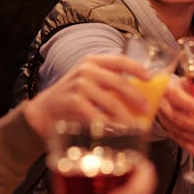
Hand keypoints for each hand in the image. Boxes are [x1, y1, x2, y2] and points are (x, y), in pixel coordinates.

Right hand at [21, 54, 149, 137]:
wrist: (43, 112)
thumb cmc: (71, 100)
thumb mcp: (88, 83)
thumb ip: (108, 84)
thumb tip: (139, 97)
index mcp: (91, 62)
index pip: (119, 60)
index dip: (137, 68)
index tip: (150, 78)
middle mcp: (86, 70)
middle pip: (119, 83)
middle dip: (136, 98)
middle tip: (146, 110)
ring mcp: (79, 85)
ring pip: (111, 102)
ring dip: (126, 117)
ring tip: (134, 127)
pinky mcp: (74, 102)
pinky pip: (99, 116)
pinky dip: (110, 126)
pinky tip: (117, 132)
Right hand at [156, 76, 193, 160]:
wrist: (167, 92)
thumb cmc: (184, 86)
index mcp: (169, 87)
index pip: (175, 95)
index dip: (187, 103)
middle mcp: (164, 105)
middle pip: (177, 118)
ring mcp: (165, 120)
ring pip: (179, 132)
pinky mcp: (170, 131)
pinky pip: (181, 142)